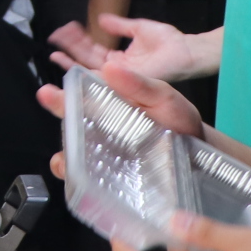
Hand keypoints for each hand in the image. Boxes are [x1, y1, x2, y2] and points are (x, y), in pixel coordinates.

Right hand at [36, 57, 204, 178]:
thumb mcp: (163, 96)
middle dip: (57, 130)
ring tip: (67, 160)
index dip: (61, 97)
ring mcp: (105, 156)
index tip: (50, 94)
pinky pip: (88, 182)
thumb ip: (139, 83)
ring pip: (73, 157)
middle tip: (56, 129)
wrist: (200, 158)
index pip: (78, 98)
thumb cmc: (179, 122)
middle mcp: (101, 130)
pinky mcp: (111, 180)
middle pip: (69, 127)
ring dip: (65, 159)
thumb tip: (111, 67)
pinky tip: (84, 182)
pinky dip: (80, 183)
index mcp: (110, 105)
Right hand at [48, 15, 203, 82]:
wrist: (188, 51)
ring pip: (90, 70)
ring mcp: (122, 78)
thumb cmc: (170, 42)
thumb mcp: (139, 28)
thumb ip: (120, 25)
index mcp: (121, 60)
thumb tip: (102, 18)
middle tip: (54, 39)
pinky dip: (86, 72)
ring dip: (72, 59)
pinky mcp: (126, 81)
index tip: (65, 30)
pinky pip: (103, 79)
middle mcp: (118, 71)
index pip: (93, 51)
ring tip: (56, 50)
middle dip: (70, 49)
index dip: (78, 41)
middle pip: (87, 61)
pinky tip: (73, 64)